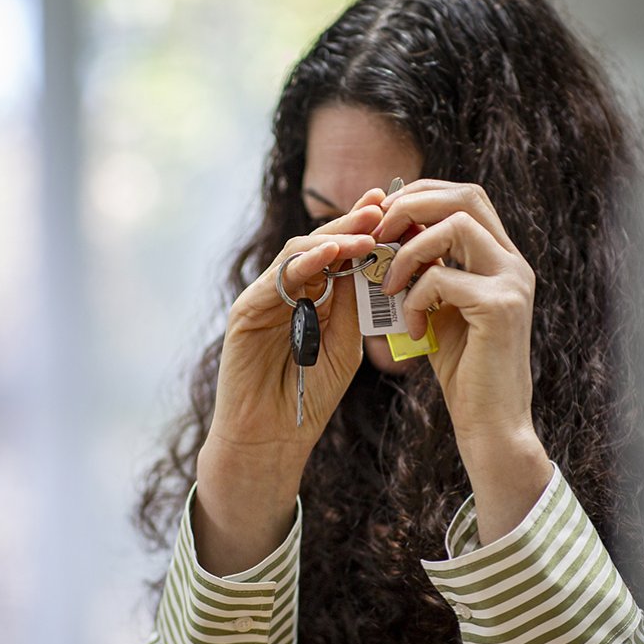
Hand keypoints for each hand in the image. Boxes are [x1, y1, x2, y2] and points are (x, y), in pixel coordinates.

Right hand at [209, 189, 385, 455]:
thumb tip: (379, 261)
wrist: (270, 439)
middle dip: (351, 223)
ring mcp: (264, 299)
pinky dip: (305, 264)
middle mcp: (286, 291)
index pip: (339, 254)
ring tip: (366, 230)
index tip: (398, 210)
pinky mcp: (245, 311)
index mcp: (313, 298)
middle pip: (319, 244)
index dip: (365, 230)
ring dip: (333, 238)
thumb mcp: (346, 344)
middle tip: (382, 204)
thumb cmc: (311, 398)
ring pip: (297, 254)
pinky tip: (331, 254)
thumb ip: (356, 306)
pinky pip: (277, 279)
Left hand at [376, 180, 551, 538]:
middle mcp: (514, 263)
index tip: (382, 217)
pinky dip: (414, 298)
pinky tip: (410, 329)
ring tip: (387, 285)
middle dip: (412, 205)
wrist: (491, 425)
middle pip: (465, 196)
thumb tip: (390, 235)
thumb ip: (426, 271)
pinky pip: (441, 277)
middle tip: (376, 233)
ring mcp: (513, 282)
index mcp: (502, 259)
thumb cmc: (464, 371)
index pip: (466, 197)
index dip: (421, 194)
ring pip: (455, 225)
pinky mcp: (500, 307)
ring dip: (408, 250)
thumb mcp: (440, 310)